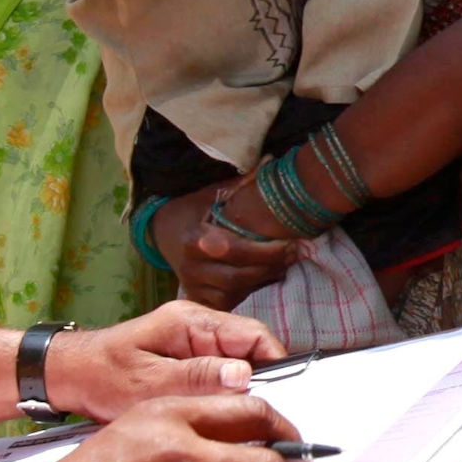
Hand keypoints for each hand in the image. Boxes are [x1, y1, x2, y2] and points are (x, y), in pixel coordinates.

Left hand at [50, 302, 280, 417]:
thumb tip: (244, 376)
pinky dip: (225, 402)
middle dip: (264, 387)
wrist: (65, 377)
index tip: (282, 401)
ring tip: (248, 430)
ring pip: (238, 370)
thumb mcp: (146, 382)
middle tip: (269, 425)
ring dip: (244, 398)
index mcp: (191, 323)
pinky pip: (219, 380)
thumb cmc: (99, 376)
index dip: (276, 365)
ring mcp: (194, 347)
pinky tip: (223, 427)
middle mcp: (198, 329)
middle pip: (252, 353)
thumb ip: (195, 378)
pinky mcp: (187, 366)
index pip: (254, 335)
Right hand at [167, 182, 308, 309]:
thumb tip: (271, 160)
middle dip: (272, 267)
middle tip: (296, 254)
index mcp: (195, 239)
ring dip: (265, 280)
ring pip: (237, 292)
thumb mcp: (212, 193)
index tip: (292, 243)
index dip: (267, 251)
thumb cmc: (194, 209)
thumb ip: (242, 184)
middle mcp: (191, 267)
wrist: (165, 232)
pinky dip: (251, 290)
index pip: (236, 250)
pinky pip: (230, 301)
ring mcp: (194, 286)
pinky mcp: (199, 298)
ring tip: (285, 264)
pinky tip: (266, 276)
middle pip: (240, 276)